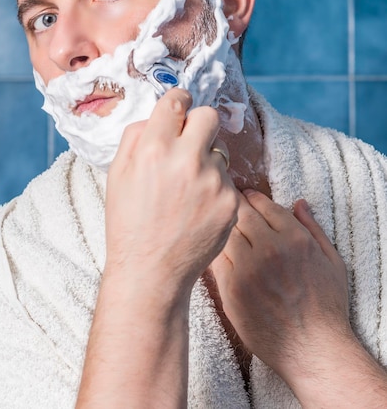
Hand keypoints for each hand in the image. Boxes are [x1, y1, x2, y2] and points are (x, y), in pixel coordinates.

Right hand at [104, 88, 238, 302]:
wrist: (150, 271)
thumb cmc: (129, 221)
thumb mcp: (117, 173)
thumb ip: (136, 136)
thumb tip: (157, 116)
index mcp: (154, 148)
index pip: (177, 101)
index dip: (178, 101)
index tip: (180, 106)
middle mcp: (186, 160)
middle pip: (208, 116)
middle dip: (199, 124)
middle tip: (191, 141)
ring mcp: (213, 181)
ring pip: (220, 150)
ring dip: (207, 161)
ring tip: (188, 188)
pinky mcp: (230, 202)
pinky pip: (227, 180)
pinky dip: (215, 189)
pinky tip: (198, 208)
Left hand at [211, 190, 350, 386]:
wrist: (313, 350)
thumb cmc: (326, 307)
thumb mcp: (332, 261)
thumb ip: (313, 228)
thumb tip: (299, 203)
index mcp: (295, 239)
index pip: (265, 205)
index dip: (253, 197)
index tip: (247, 195)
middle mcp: (270, 249)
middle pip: (241, 214)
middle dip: (233, 204)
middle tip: (226, 200)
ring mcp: (248, 269)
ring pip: (225, 234)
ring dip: (221, 227)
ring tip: (217, 223)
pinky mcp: (231, 289)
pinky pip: (216, 260)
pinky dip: (214, 252)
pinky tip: (214, 250)